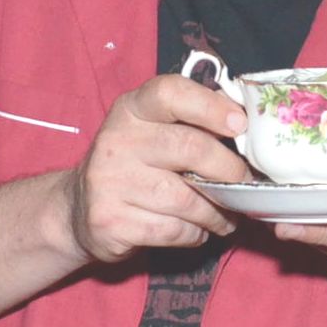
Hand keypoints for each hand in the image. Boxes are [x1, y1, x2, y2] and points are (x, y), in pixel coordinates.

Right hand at [64, 74, 250, 264]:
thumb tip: (247, 121)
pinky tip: (198, 231)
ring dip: (216, 211)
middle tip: (244, 183)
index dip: (210, 106)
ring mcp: (109, 182)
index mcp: (131, 109)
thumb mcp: (152, 129)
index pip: (170, 93)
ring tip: (227, 215)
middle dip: (228, 170)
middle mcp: (116, 140)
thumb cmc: (134, 162)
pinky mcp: (110, 222)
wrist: (79, 208)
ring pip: (185, 198)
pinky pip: (172, 230)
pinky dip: (195, 234)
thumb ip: (192, 120)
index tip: (240, 124)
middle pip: (189, 148)